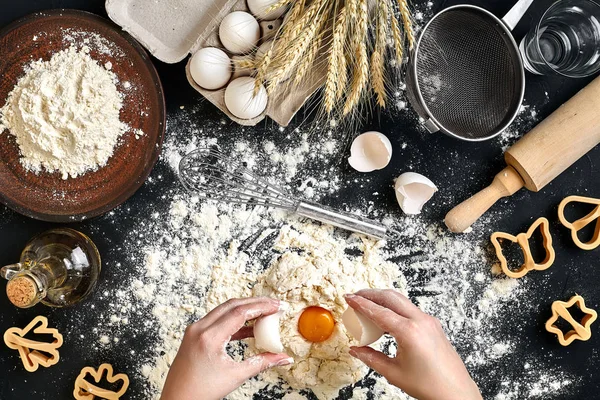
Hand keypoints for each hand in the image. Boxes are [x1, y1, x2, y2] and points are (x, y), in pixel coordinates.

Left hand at [160, 297, 292, 399]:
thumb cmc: (200, 392)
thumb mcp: (235, 376)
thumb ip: (262, 363)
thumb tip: (283, 358)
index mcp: (209, 338)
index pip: (240, 312)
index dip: (262, 307)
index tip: (277, 306)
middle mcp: (199, 329)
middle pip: (233, 305)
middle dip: (256, 303)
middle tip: (274, 305)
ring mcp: (195, 330)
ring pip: (224, 309)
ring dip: (245, 309)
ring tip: (264, 314)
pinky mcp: (194, 334)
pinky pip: (217, 320)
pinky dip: (234, 320)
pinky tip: (249, 328)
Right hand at [345, 290, 481, 399]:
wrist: (456, 393)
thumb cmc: (430, 386)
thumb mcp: (394, 373)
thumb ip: (371, 358)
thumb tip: (355, 350)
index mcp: (410, 332)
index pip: (379, 312)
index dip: (361, 303)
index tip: (349, 298)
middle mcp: (421, 321)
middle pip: (391, 297)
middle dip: (371, 294)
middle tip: (356, 296)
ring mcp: (429, 321)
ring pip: (401, 301)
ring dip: (383, 299)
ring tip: (368, 305)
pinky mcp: (433, 325)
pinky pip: (410, 310)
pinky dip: (395, 308)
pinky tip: (386, 317)